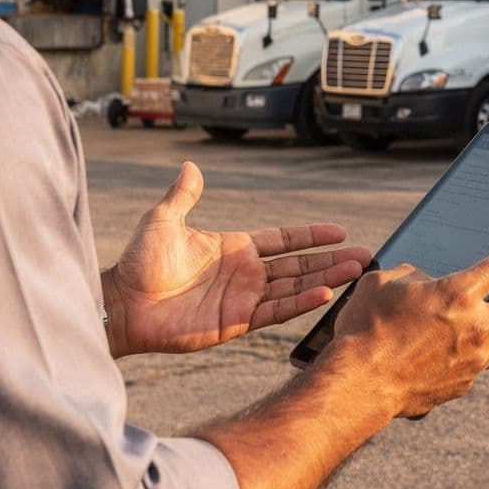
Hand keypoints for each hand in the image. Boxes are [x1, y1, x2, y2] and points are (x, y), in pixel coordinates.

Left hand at [104, 162, 370, 357]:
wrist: (124, 304)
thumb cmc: (140, 263)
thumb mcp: (164, 220)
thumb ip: (183, 196)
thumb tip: (190, 165)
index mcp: (235, 248)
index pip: (283, 240)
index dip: (310, 236)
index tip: (339, 231)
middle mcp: (246, 273)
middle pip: (298, 264)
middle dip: (331, 259)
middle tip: (364, 254)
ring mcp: (244, 299)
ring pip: (295, 286)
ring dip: (326, 279)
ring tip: (356, 271)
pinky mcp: (237, 322)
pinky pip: (276, 311)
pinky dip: (301, 302)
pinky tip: (324, 293)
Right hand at [328, 240, 488, 418]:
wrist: (359, 383)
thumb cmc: (365, 327)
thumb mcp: (382, 284)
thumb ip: (412, 277)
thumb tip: (425, 283)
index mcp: (457, 293)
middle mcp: (474, 326)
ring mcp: (472, 360)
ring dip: (483, 337)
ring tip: (456, 335)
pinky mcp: (462, 386)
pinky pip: (469, 370)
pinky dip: (457, 363)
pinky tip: (430, 362)